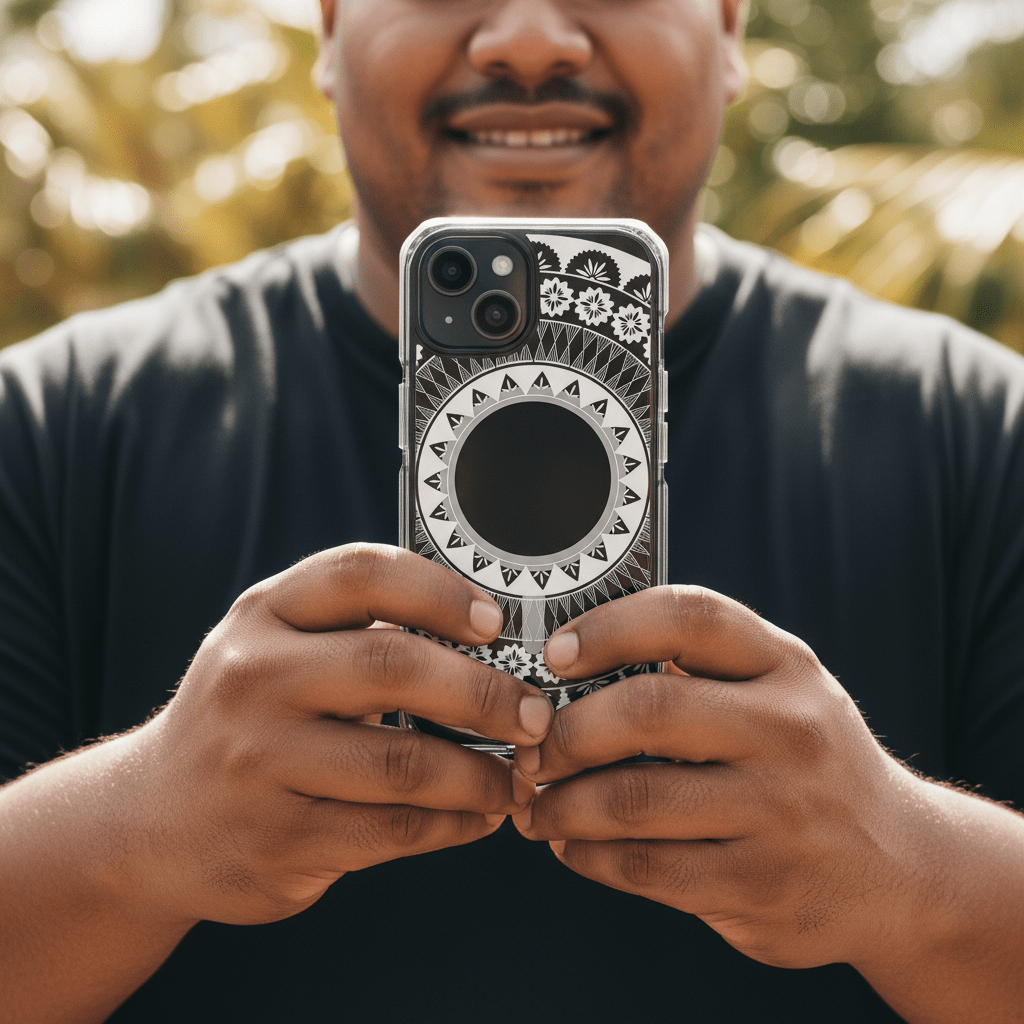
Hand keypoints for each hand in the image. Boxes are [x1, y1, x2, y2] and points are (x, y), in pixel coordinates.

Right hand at [119, 544, 551, 926]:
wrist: (150, 819)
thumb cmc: (245, 718)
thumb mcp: (274, 649)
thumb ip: (355, 631)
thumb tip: (485, 640)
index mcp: (263, 615)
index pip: (362, 575)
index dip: (441, 591)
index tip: (496, 623)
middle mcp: (254, 678)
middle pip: (392, 665)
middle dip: (483, 691)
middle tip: (534, 714)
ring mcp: (259, 763)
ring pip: (404, 762)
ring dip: (481, 772)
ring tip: (516, 775)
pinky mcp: (276, 840)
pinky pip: (393, 830)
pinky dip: (454, 823)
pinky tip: (477, 815)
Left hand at [511, 584, 927, 970]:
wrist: (902, 865)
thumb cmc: (810, 761)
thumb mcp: (781, 692)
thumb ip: (700, 669)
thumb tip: (575, 666)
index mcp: (785, 666)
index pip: (688, 616)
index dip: (608, 626)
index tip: (557, 653)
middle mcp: (789, 730)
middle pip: (648, 708)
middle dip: (566, 730)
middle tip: (533, 745)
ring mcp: (779, 812)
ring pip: (633, 798)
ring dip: (562, 803)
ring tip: (538, 804)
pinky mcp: (760, 886)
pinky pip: (645, 867)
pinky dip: (588, 856)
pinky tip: (574, 846)